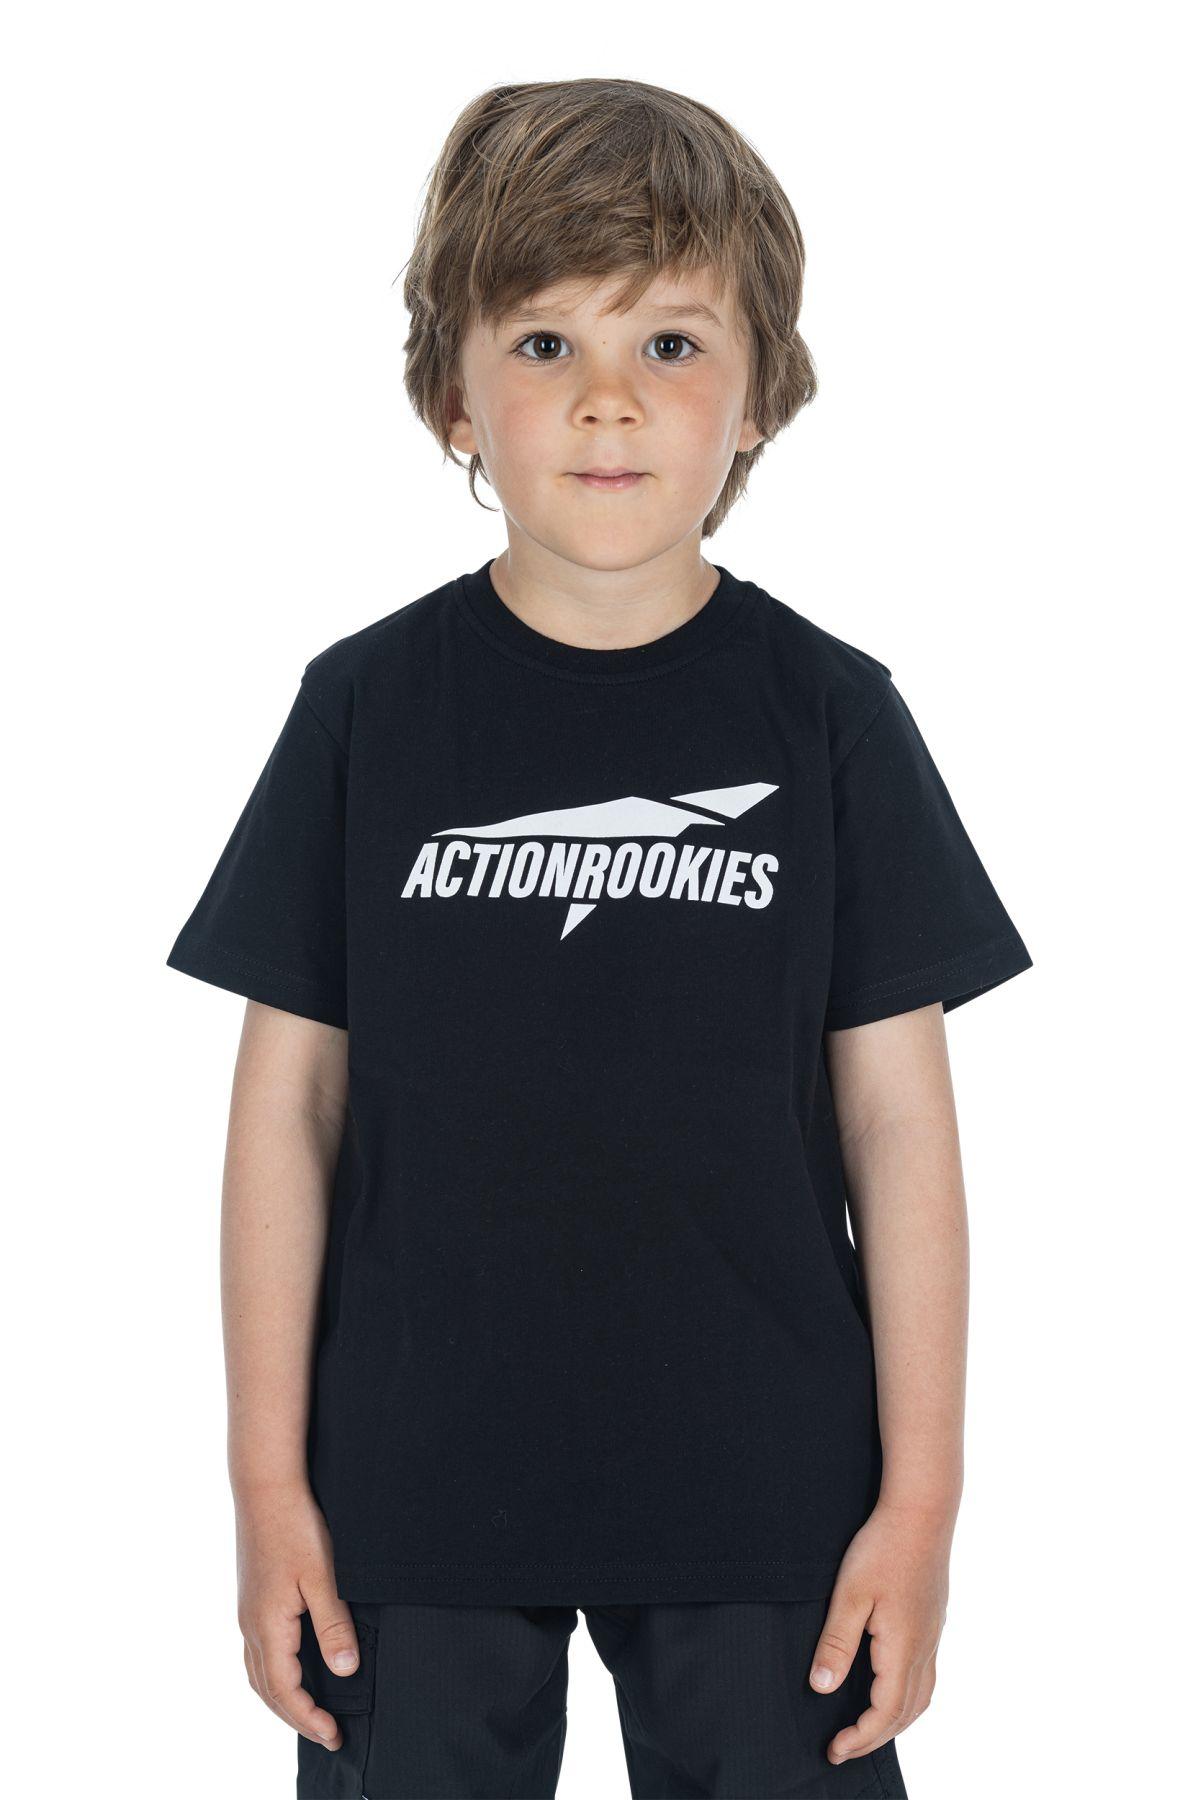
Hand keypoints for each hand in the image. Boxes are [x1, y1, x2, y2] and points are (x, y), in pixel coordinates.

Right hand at [234, 1478, 359, 1751]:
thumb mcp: (323, 1576)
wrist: (265, 1487)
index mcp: (268, 1626)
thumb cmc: (296, 1526)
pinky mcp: (252, 1599)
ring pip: (258, 1673)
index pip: (286, 1691)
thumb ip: (334, 1625)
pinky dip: (273, 1675)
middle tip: (326, 1733)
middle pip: (268, 1690)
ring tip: (309, 1711)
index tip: (334, 1735)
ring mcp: (248, 1612)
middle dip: (296, 1717)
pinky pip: (257, 1653)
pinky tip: (291, 1667)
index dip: (309, 1718)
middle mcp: (250, 1626)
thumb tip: (344, 1672)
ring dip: (281, 1699)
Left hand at [808, 1497, 951, 1765]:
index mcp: (903, 1648)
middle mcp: (924, 1648)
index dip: (860, 1737)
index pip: (885, 1712)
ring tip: (868, 1727)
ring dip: (896, 1721)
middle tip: (845, 1747)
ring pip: (922, 1696)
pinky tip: (891, 1685)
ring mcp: (933, 1634)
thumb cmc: (883, 1548)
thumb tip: (822, 1688)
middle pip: (906, 1712)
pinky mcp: (933, 1619)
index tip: (834, 1750)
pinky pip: (926, 1675)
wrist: (922, 1511)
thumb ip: (837, 1643)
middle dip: (876, 1737)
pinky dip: (909, 1697)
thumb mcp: (850, 1594)